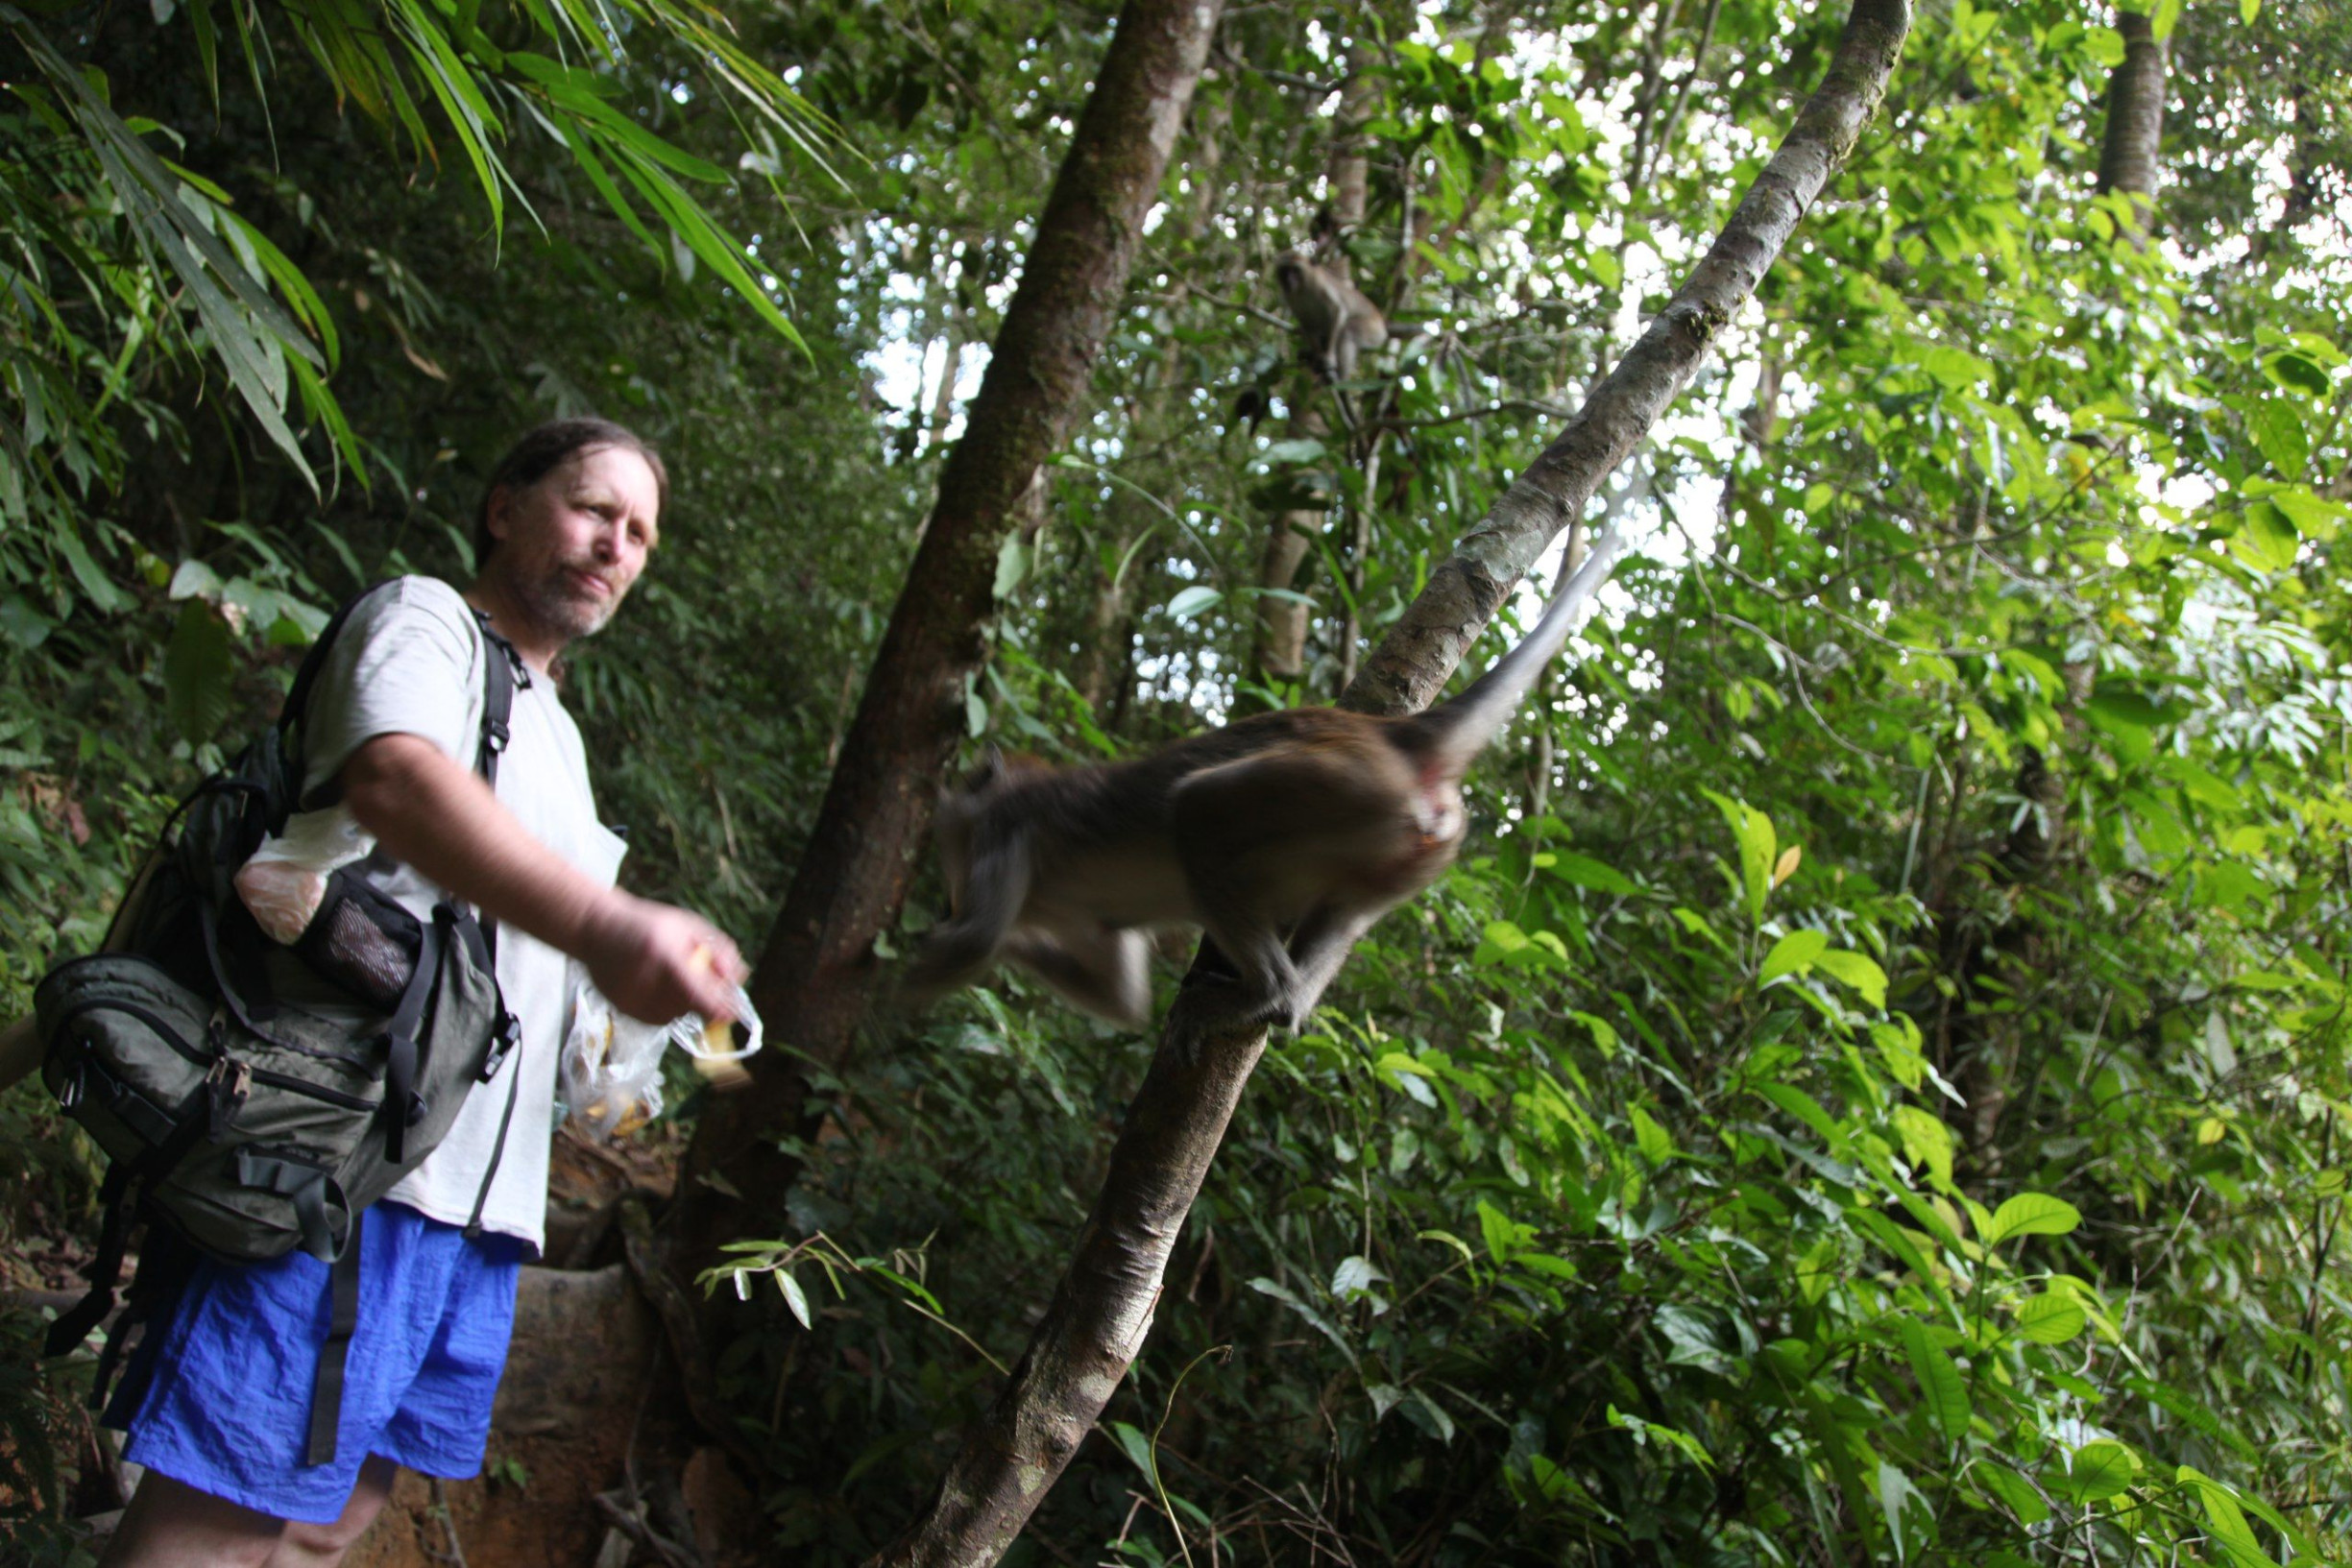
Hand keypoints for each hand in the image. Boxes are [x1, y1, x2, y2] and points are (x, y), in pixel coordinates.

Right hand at [577, 891, 747, 1025]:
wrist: (595, 928)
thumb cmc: (648, 924)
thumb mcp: (688, 927)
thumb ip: (719, 950)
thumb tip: (738, 978)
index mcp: (664, 955)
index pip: (698, 995)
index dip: (720, 1009)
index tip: (732, 1012)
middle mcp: (645, 980)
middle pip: (690, 1006)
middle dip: (701, 997)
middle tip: (697, 978)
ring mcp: (630, 998)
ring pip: (675, 1015)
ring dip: (683, 1002)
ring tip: (669, 976)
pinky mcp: (622, 1009)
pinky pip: (657, 1019)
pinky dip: (665, 1006)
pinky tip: (655, 985)